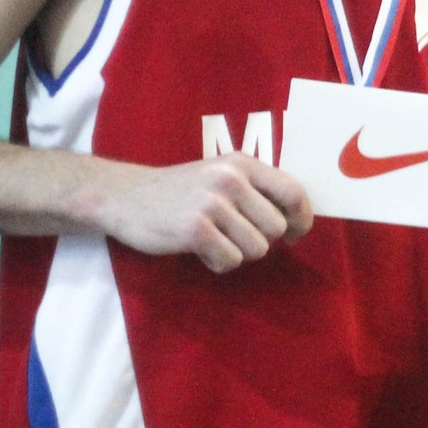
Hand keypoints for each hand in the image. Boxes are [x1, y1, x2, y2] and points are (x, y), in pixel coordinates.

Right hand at [103, 152, 312, 271]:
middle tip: (234, 235)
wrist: (125, 197)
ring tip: (214, 239)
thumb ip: (257, 189)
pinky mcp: (194, 229)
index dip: (302, 218)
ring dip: (238, 252)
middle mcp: (230, 179)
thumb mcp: (221, 175)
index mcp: (242, 164)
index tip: (294, 233)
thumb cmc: (182, 191)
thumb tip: (299, 218)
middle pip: (277, 228)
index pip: (294, 192)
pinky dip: (218, 262)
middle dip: (261, 240)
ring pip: (257, 248)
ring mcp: (212, 203)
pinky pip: (230, 261)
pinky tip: (200, 249)